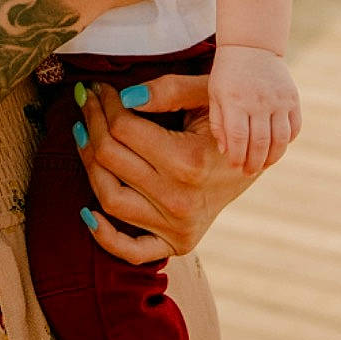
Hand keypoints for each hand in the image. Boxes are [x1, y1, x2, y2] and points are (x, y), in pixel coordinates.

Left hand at [74, 72, 261, 264]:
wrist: (257, 156)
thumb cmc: (229, 118)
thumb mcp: (207, 94)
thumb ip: (167, 90)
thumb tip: (123, 96)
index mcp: (189, 160)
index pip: (123, 128)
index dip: (105, 102)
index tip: (100, 87)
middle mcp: (181, 199)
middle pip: (111, 157)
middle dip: (92, 120)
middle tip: (87, 100)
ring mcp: (178, 227)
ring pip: (110, 196)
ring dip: (87, 161)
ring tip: (83, 133)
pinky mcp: (176, 243)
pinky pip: (132, 251)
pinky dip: (104, 236)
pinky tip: (86, 212)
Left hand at [207, 45, 300, 173]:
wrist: (252, 46)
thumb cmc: (228, 74)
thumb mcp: (215, 95)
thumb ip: (218, 124)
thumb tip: (227, 151)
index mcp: (235, 100)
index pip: (239, 138)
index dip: (238, 157)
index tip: (235, 166)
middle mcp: (259, 101)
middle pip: (261, 142)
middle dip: (254, 163)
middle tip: (248, 171)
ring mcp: (278, 100)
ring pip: (280, 139)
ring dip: (273, 157)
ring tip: (263, 164)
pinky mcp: (292, 98)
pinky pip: (294, 127)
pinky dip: (287, 141)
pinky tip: (277, 145)